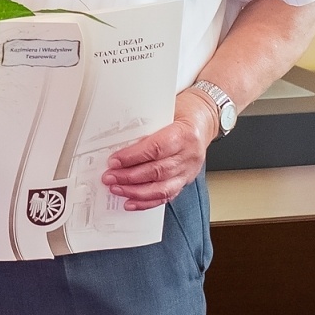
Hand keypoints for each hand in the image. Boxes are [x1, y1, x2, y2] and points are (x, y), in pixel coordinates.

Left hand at [101, 91, 219, 210]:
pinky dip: (147, 201)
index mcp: (184, 134)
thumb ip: (146, 127)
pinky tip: (132, 202)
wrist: (204, 119)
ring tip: (117, 189)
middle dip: (129, 177)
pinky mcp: (186, 180)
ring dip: (136, 192)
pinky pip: (167, 196)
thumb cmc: (182, 112)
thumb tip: (118, 141)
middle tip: (110, 177)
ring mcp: (189, 170)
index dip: (133, 157)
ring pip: (162, 188)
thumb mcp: (165, 112)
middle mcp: (189, 155)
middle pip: (157, 171)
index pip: (156, 149)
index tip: (114, 161)